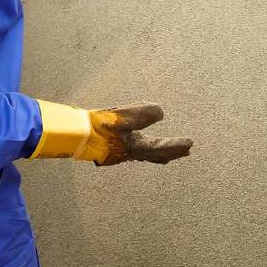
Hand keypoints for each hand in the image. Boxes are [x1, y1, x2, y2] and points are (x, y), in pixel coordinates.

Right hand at [32, 100, 192, 164]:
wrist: (75, 133)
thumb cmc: (98, 125)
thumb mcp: (123, 117)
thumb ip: (143, 114)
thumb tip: (160, 112)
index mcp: (136, 147)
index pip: (161, 148)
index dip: (176, 146)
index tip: (191, 143)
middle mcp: (131, 152)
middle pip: (157, 154)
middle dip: (172, 152)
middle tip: (187, 151)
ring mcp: (123, 151)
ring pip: (147, 154)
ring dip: (161, 152)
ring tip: (172, 153)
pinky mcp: (115, 146)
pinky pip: (138, 150)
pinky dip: (148, 149)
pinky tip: (144, 145)